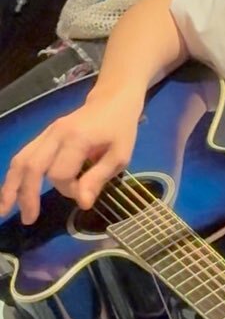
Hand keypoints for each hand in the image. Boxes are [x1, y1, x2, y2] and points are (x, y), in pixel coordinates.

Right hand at [0, 94, 141, 224]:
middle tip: (28, 219)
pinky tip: (10, 191)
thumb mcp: (120, 155)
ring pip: (21, 160)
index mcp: (76, 139)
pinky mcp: (44, 134)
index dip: (68, 190)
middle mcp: (56, 134)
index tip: (84, 193)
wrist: (113, 99)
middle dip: (27, 195)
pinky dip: (15, 174)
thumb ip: (98, 178)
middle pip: (32, 167)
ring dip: (11, 185)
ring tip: (4, 209)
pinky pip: (24, 155)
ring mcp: (47, 132)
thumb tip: (82, 204)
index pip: (60, 174)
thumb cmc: (120, 128)